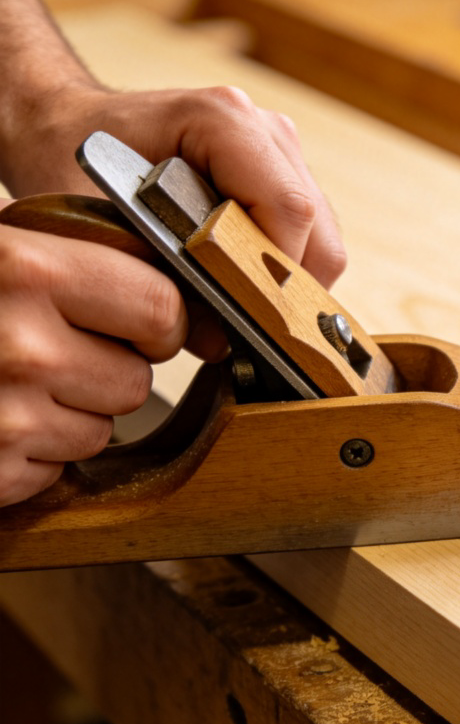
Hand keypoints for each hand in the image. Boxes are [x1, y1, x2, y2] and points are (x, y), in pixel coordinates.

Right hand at [0, 222, 186, 505]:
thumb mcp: (1, 253)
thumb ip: (77, 262)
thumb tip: (179, 300)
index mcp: (22, 268)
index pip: (160, 305)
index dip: (158, 319)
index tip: (143, 322)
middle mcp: (19, 343)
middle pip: (138, 378)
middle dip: (110, 370)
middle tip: (54, 351)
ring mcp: (6, 415)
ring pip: (103, 428)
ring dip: (71, 414)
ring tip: (9, 386)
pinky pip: (56, 469)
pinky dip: (33, 455)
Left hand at [1, 82, 346, 288]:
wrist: (64, 125)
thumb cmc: (71, 161)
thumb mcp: (100, 226)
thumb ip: (162, 283)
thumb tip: (221, 342)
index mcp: (222, 121)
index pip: (290, 212)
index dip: (275, 275)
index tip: (246, 318)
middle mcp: (264, 129)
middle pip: (318, 231)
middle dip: (286, 287)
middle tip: (242, 322)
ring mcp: (281, 150)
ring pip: (323, 238)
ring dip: (287, 280)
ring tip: (238, 302)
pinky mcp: (286, 174)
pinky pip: (311, 237)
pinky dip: (284, 269)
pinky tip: (242, 282)